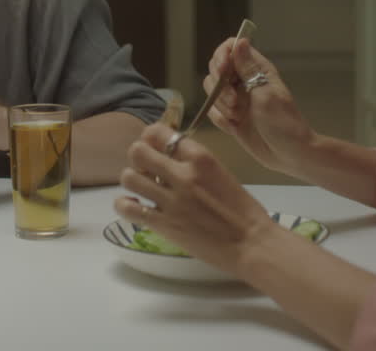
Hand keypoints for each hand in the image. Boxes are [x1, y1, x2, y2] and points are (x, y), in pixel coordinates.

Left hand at [114, 124, 273, 275]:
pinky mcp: (163, 225)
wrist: (251, 244)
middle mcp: (182, 175)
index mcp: (201, 158)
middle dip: (138, 157)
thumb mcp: (221, 173)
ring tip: (142, 188)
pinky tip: (134, 206)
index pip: (160, 132)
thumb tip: (169, 157)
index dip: (150, 136)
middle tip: (146, 168)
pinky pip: (127, 207)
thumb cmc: (243, 210)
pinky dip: (124, 205)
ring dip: (132, 180)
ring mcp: (170, 200)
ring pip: (128, 177)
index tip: (153, 145)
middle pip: (137, 151)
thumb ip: (194, 163)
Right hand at [204, 38, 313, 174]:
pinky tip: (234, 126)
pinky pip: (213, 111)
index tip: (222, 72)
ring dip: (219, 103)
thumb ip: (248, 69)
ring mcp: (236, 98)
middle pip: (216, 68)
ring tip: (237, 116)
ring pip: (212, 90)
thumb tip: (240, 41)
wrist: (289, 154)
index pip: (231, 48)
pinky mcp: (230, 116)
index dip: (221, 56)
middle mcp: (244, 80)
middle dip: (219, 85)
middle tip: (234, 101)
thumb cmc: (284, 123)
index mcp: (257, 69)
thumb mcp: (265, 94)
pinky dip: (219, 118)